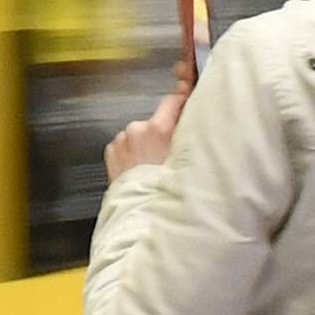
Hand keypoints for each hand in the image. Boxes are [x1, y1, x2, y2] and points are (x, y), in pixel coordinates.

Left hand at [107, 0, 207, 186]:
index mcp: (159, 128)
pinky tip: (139, 170)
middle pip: (156, 122)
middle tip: (170, 155)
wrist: (140, 214)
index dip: (183, 103)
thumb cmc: (169, 190)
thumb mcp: (190, 160)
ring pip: (140, 136)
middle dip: (163, 133)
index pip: (174, 100)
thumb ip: (195, 134)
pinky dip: (132, 154)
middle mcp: (137, 129)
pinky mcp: (111, 152)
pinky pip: (125, 146)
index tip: (188, 104)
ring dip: (146, 146)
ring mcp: (122, 140)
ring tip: (154, 168)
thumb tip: (204, 115)